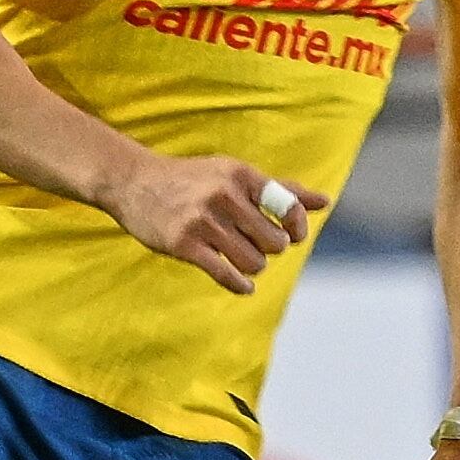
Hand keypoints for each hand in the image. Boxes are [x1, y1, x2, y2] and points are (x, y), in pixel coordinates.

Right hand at [105, 153, 323, 294]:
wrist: (133, 181)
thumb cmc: (194, 179)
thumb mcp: (235, 174)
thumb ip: (280, 189)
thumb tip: (325, 201)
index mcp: (240, 175)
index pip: (289, 207)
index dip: (297, 228)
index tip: (291, 235)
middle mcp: (223, 195)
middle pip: (274, 242)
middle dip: (271, 250)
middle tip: (257, 246)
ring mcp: (202, 221)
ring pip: (253, 262)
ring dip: (253, 268)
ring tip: (242, 259)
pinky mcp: (183, 244)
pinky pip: (226, 275)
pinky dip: (240, 285)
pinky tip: (243, 286)